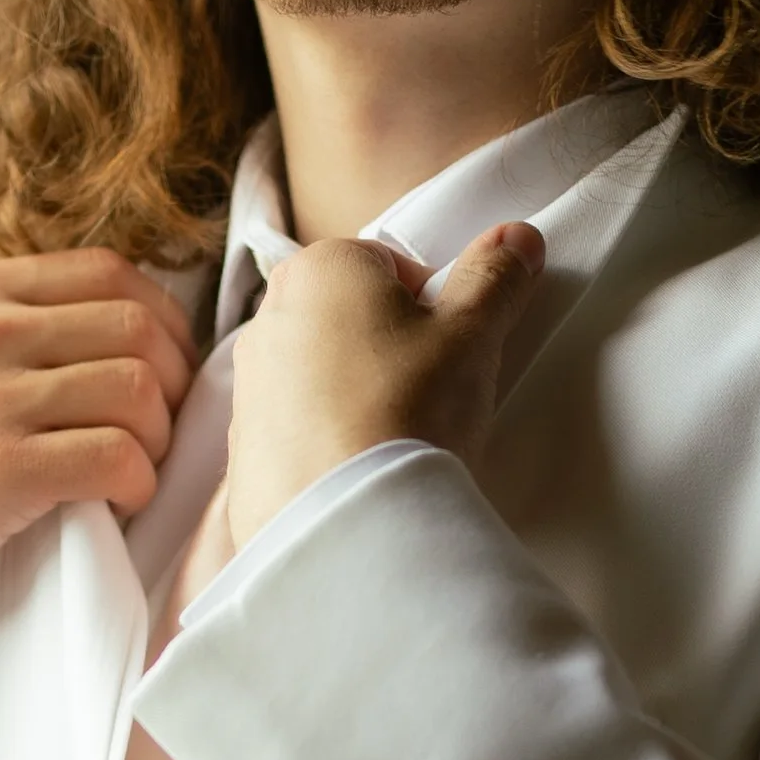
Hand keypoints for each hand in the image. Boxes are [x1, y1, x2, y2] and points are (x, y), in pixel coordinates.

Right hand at [0, 251, 198, 631]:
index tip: (164, 370)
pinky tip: (115, 503)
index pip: (112, 272)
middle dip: (173, 383)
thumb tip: (122, 331)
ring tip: (130, 470)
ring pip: (139, 389)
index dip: (164, 322)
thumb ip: (9, 330)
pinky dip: (137, 485)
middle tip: (158, 431)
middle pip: (139, 327)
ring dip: (157, 439)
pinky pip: (117, 457)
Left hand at [225, 223, 544, 547]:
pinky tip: (362, 470)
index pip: (391, 265)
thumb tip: (516, 238)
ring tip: (398, 437)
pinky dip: (331, 442)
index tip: (452, 348)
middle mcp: (269, 315)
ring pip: (325, 374)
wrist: (344, 522)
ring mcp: (248, 384)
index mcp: (321, 268)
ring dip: (362, 395)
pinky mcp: (242, 448)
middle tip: (432, 393)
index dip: (434, 305)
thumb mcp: (472, 333)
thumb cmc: (408, 408)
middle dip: (394, 347)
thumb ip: (495, 277)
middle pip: (353, 317)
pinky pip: (300, 430)